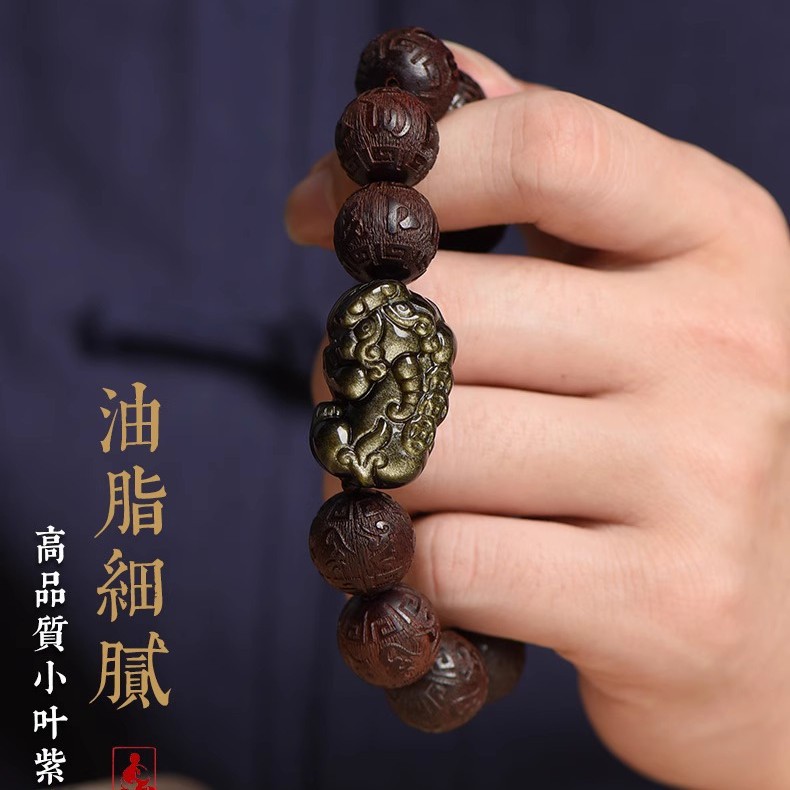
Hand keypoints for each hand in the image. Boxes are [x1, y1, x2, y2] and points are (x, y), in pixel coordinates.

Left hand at [285, 42, 789, 789]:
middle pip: (447, 314)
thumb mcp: (646, 290)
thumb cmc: (674, 439)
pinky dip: (416, 569)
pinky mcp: (670, 605)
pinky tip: (447, 568)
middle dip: (356, 362)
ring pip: (431, 448)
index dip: (413, 175)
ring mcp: (706, 477)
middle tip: (357, 398)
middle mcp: (727, 344)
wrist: (776, 613)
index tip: (330, 219)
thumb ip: (547, 185)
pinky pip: (456, 561)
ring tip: (405, 487)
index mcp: (719, 240)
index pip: (542, 147)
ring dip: (379, 472)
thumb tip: (404, 112)